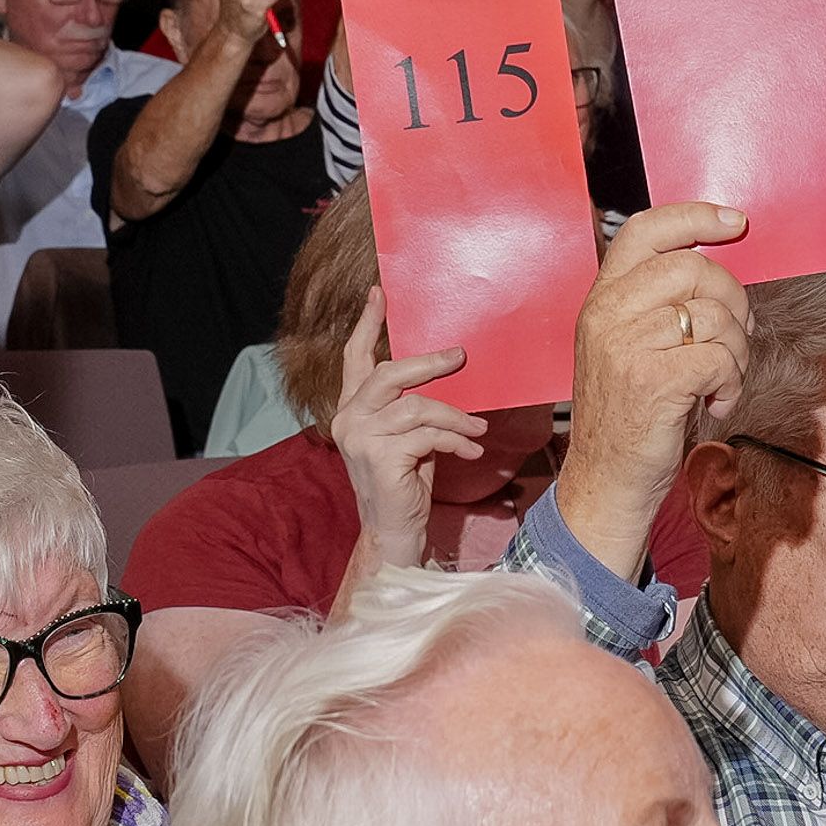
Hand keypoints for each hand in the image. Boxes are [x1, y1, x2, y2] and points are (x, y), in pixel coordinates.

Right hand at [330, 295, 482, 577]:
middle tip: (460, 355)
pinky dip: (455, 441)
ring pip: (416, 407)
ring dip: (454, 416)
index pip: (354, 359)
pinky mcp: (379, 458)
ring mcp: (359, 439)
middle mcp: (348, 419)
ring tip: (478, 429)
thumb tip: (450, 370)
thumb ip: (413, 407)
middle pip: (388, 374)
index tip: (378, 293)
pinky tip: (470, 451)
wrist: (396, 532)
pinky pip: (426, 435)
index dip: (365, 324)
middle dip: (428, 363)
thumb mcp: (408, 437)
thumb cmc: (405, 483)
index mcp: (351, 409)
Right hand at [559, 204, 754, 567]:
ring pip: (714, 315)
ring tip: (723, 378)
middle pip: (693, 268)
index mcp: (601, 299)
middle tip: (738, 334)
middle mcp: (607, 315)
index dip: (696, 216)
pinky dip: (732, 381)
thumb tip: (717, 272)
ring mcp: (627, 347)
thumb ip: (654, 305)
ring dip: (736, 350)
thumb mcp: (626, 347)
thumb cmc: (627, 416)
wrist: (605, 481)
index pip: (645, 230)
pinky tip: (716, 400)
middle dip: (733, 299)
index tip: (736, 223)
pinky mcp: (653, 381)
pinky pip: (719, 357)